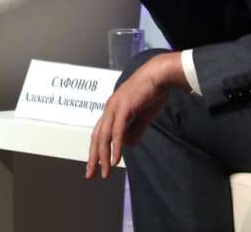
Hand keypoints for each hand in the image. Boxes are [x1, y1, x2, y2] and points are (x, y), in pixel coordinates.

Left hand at [85, 52, 187, 178]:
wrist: (159, 75)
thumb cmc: (152, 92)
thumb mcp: (143, 116)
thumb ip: (135, 130)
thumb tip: (127, 146)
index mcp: (113, 109)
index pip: (99, 133)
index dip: (96, 150)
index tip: (94, 165)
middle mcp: (110, 108)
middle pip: (97, 137)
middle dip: (93, 158)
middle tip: (91, 175)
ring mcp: (115, 107)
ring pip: (104, 137)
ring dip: (103, 157)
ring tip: (105, 172)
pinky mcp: (124, 108)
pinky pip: (117, 132)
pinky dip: (116, 147)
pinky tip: (115, 160)